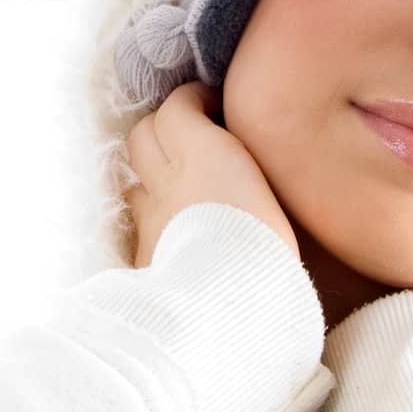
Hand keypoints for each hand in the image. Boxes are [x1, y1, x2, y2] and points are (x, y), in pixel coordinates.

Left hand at [123, 80, 297, 267]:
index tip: (213, 106)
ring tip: (179, 185)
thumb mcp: (277, 195)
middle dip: (162, 128)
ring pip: (135, 178)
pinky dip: (154, 218)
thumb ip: (249, 167)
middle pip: (142, 133)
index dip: (192, 100)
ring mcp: (149, 219)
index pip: (177, 106)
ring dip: (152, 174)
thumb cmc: (267, 249)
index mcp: (203, 154)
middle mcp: (168, 179)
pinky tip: (173, 231)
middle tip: (191, 138)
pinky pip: (140, 224)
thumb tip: (243, 161)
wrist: (226, 312)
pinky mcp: (142, 255)